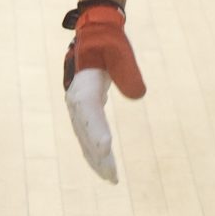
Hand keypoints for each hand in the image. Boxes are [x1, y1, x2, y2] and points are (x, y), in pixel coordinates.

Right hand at [62, 1, 144, 182]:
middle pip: (85, 132)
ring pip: (84, 139)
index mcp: (84, 86)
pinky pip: (86, 136)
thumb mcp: (121, 52)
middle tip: (113, 177)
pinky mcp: (82, 112)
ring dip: (96, 160)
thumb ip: (128, 71)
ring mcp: (76, 107)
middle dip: (98, 156)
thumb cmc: (109, 43)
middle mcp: (75, 100)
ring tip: (111, 179)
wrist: (93, 35)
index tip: (106, 148)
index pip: (90, 112)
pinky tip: (104, 166)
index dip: (97, 130)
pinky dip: (94, 153)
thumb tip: (139, 95)